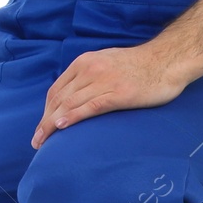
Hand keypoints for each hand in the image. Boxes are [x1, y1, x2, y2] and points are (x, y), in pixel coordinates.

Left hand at [30, 41, 192, 148]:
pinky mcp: (119, 93)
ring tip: (44, 142)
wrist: (166, 60)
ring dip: (52, 124)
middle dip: (44, 121)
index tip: (41, 127)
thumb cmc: (138, 65)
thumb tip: (75, 94)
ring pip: (70, 104)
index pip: (56, 90)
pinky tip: (61, 126)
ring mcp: (103, 81)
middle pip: (59, 99)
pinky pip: (90, 106)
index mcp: (84, 63)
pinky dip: (73, 116)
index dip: (45, 110)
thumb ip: (88, 76)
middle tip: (37, 140)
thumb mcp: (105, 63)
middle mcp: (89, 70)